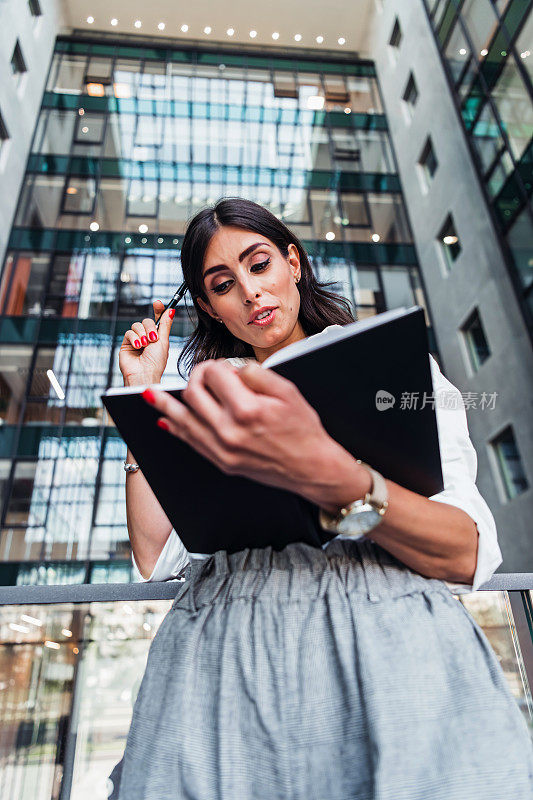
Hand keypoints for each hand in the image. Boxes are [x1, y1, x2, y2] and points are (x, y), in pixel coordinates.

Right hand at [119, 300, 175, 386]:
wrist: (144, 374)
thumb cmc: (156, 362)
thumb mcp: (163, 341)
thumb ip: (165, 325)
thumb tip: (171, 310)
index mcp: (158, 337)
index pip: (157, 319)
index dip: (158, 310)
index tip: (158, 302)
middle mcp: (147, 337)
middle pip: (146, 321)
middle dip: (150, 328)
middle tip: (153, 338)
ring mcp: (136, 340)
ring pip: (137, 325)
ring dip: (142, 334)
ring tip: (145, 345)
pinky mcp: (126, 344)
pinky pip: (129, 332)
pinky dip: (134, 338)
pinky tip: (138, 346)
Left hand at [141, 359, 344, 499]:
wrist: (312, 468)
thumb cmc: (304, 430)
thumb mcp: (287, 391)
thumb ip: (255, 374)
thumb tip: (230, 370)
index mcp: (247, 410)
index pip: (215, 375)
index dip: (215, 365)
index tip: (221, 365)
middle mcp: (230, 431)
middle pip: (194, 394)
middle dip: (194, 377)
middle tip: (201, 373)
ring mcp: (223, 450)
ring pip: (183, 420)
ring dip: (165, 404)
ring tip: (148, 394)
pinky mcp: (222, 462)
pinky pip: (191, 441)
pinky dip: (176, 428)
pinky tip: (166, 419)